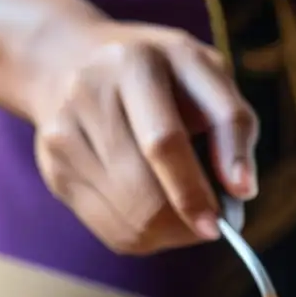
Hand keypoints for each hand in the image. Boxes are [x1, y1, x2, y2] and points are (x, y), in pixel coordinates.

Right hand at [30, 22, 258, 254]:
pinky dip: (145, 235)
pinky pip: (110, 230)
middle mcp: (87, 96)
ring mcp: (62, 137)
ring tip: (184, 211)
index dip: (192, 191)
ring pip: (127, 221)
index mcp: (132, 64)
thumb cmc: (161, 75)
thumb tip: (242, 190)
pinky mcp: (53, 172)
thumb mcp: (207, 76)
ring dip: (167, 233)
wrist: (74, 61)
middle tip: (209, 224)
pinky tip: (155, 212)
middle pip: (140, 192)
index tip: (218, 226)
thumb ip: (233, 126)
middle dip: (183, 223)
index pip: (162, 143)